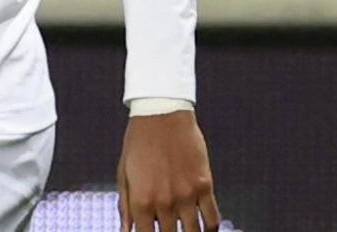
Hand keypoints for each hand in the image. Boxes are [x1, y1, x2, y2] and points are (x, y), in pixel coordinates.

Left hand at [117, 110, 220, 230]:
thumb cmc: (138, 144)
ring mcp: (186, 195)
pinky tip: (205, 230)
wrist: (160, 116)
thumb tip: (126, 230)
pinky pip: (212, 218)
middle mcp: (164, 201)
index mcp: (141, 200)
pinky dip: (211, 229)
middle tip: (170, 230)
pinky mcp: (204, 185)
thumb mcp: (124, 173)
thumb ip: (125, 205)